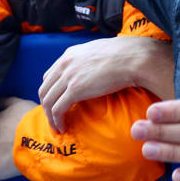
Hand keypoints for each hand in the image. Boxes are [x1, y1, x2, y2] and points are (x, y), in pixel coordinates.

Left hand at [40, 36, 174, 132]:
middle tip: (53, 119)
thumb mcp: (101, 52)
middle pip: (45, 89)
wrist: (134, 57)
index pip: (50, 75)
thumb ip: (91, 60)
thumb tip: (96, 69)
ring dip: (50, 117)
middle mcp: (65, 63)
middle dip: (46, 106)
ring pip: (48, 101)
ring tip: (57, 128)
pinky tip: (63, 128)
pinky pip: (57, 109)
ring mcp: (69, 76)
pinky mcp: (75, 89)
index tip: (56, 103)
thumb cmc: (126, 55)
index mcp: (70, 54)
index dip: (50, 92)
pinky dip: (57, 121)